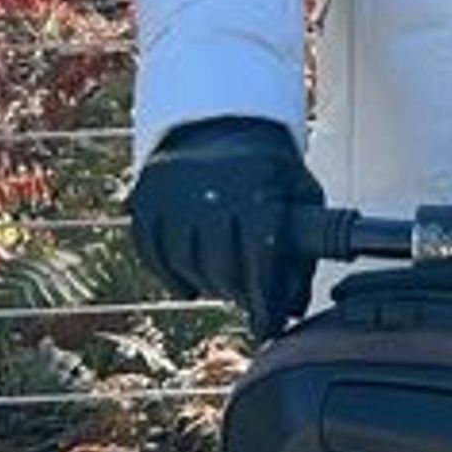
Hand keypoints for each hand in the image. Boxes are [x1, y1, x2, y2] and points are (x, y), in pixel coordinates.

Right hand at [126, 118, 322, 337]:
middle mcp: (211, 185)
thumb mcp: (299, 196)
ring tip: (222, 284)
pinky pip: (151, 252)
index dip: (264, 300)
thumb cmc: (267, 172)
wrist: (219, 125)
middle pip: (220, 265)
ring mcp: (173, 190)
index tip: (265, 327)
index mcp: (257, 184)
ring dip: (205, 284)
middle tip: (246, 298)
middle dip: (236, 291)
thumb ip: (305, 250)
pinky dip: (169, 275)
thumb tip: (292, 310)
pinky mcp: (146, 195)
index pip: (260, 256)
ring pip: (184, 262)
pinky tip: (189, 283)